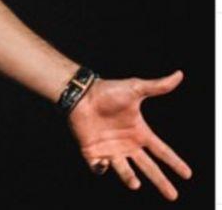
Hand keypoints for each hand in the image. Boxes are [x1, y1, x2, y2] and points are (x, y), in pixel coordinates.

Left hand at [67, 72, 191, 200]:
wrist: (81, 94)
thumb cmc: (107, 91)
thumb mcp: (135, 89)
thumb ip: (157, 86)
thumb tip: (179, 74)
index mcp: (139, 132)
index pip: (161, 151)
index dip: (174, 162)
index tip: (188, 174)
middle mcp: (127, 144)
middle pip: (148, 168)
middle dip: (161, 182)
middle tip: (173, 196)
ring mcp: (110, 149)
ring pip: (125, 171)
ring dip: (130, 178)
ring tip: (136, 184)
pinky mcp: (93, 152)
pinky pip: (98, 167)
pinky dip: (100, 169)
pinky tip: (103, 164)